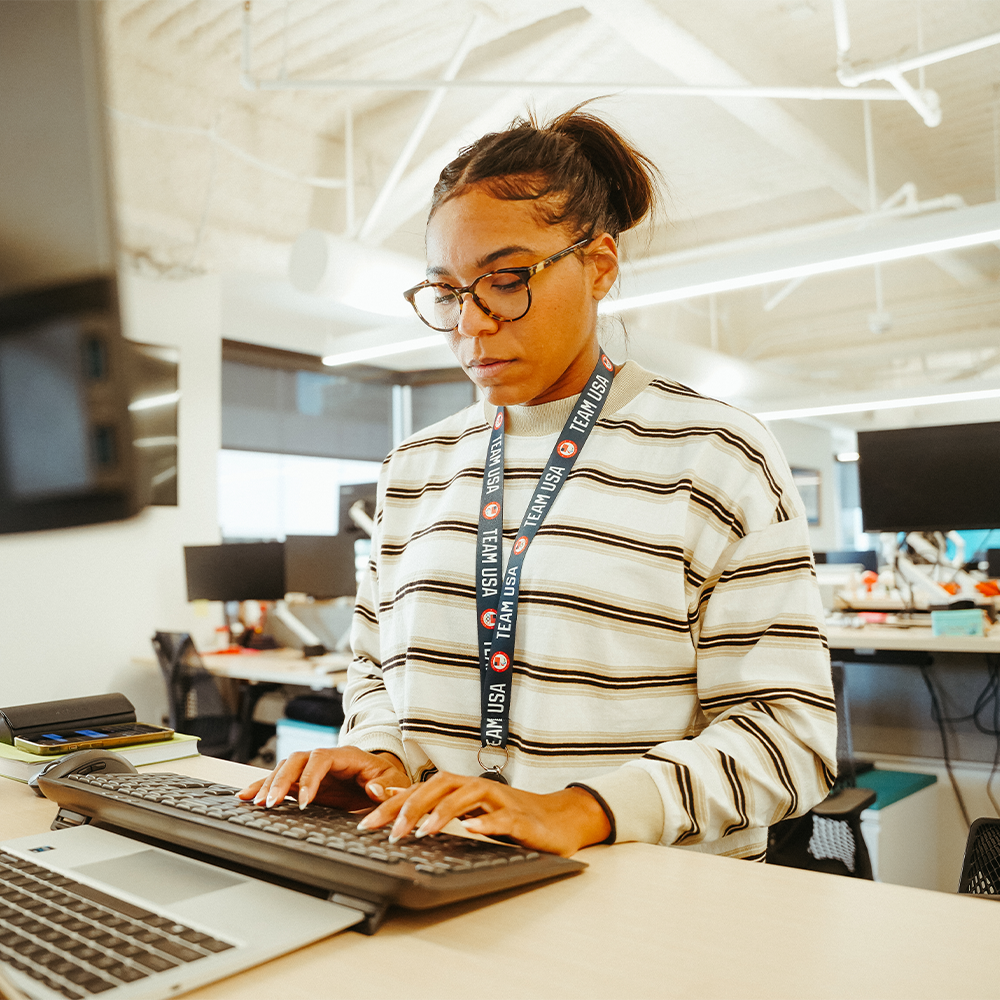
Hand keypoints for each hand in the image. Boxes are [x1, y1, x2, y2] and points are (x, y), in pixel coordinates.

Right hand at [236, 747, 409, 811]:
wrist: (383, 782)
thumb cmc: (388, 780)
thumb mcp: (395, 782)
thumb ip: (387, 786)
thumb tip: (374, 789)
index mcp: (347, 755)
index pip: (322, 758)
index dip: (310, 777)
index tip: (303, 801)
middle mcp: (326, 758)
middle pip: (297, 759)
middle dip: (281, 780)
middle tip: (270, 803)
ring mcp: (313, 769)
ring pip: (285, 768)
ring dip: (268, 783)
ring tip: (254, 802)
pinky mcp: (304, 781)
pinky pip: (281, 780)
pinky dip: (263, 786)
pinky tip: (247, 796)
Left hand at [356, 771, 610, 856]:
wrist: (557, 819)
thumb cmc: (508, 815)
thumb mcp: (467, 812)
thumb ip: (432, 805)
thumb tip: (390, 801)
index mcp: (460, 788)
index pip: (420, 790)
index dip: (392, 804)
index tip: (365, 823)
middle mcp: (477, 788)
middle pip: (439, 786)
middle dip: (411, 807)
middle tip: (388, 831)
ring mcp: (500, 800)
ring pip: (467, 796)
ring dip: (444, 812)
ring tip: (424, 831)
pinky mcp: (521, 818)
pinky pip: (503, 818)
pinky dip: (488, 822)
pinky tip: (473, 831)